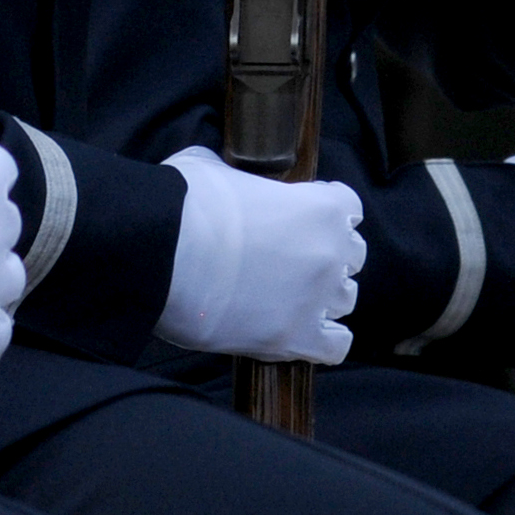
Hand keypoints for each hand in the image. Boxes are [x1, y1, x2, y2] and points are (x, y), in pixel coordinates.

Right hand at [156, 146, 364, 363]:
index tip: (304, 218)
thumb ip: (239, 177)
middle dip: (327, 255)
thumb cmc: (185, 203)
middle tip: (293, 260)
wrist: (162, 254)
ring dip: (322, 297)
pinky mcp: (294, 339)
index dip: (325, 211)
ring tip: (290, 297)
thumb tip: (225, 181)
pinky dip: (324, 341)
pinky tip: (304, 333)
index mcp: (320, 206)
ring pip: (344, 300)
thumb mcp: (215, 168)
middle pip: (352, 256)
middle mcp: (329, 252)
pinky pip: (335, 346)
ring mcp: (315, 297)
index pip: (349, 207)